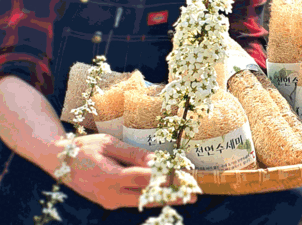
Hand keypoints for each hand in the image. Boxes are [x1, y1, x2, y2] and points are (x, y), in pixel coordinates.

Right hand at [51, 133, 197, 209]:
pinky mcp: (109, 202)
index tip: (186, 176)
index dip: (168, 178)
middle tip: (195, 194)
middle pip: (148, 197)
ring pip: (142, 202)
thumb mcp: (110, 145)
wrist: (59, 162)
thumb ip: (133, 155)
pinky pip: (134, 201)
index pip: (147, 180)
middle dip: (173, 195)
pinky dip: (151, 196)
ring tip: (186, 194)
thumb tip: (156, 162)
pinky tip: (165, 191)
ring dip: (165, 198)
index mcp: (111, 178)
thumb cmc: (85, 147)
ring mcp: (109, 201)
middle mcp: (111, 195)